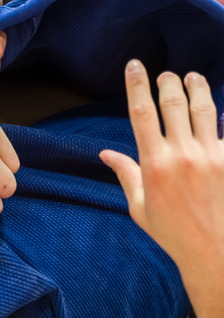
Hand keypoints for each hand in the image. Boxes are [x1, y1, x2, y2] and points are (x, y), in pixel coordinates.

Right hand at [100, 60, 223, 317]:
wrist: (216, 251)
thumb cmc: (174, 233)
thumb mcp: (140, 207)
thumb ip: (126, 174)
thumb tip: (106, 154)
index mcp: (154, 164)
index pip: (142, 113)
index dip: (137, 85)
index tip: (135, 66)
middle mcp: (183, 154)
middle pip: (174, 104)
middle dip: (168, 82)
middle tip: (165, 73)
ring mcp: (212, 155)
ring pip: (204, 109)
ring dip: (197, 88)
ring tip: (193, 77)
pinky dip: (222, 114)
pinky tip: (220, 106)